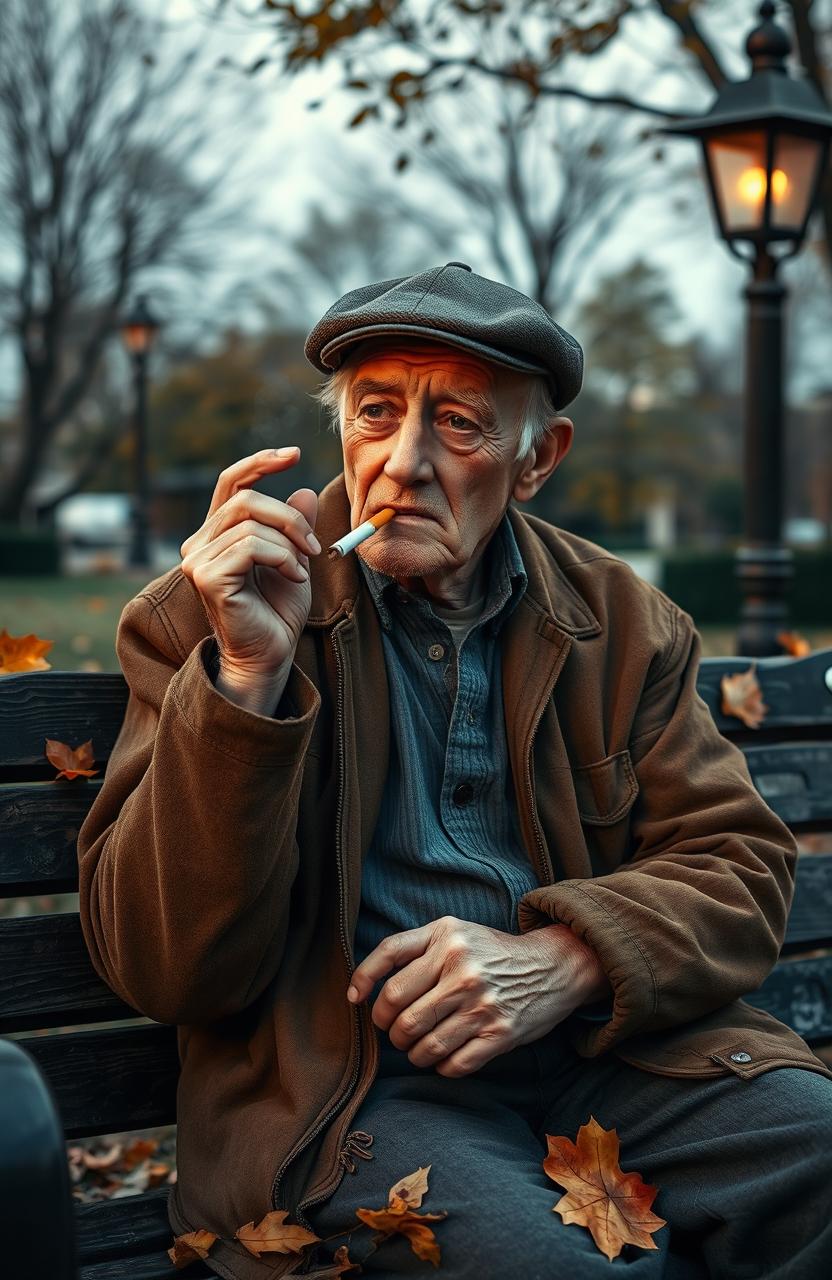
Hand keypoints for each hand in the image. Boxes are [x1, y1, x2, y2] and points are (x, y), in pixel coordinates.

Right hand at [179, 447, 319, 680]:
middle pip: (246, 499)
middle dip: (288, 517)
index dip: (260, 462)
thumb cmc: (277, 614)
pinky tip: (293, 577)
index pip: (232, 484)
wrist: (269, 656)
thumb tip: (303, 491)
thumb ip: (294, 527)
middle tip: (312, 545)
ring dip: (288, 543)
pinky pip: (251, 546)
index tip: (295, 454)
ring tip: (301, 568)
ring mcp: (197, 560)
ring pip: (251, 523)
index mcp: (216, 535)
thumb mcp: (294, 560)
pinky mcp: (206, 576)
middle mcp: (199, 544)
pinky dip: (282, 558)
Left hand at [347, 916, 599, 1076]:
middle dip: (389, 1028)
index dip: (363, 980)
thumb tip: (362, 989)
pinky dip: (441, 1067)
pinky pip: (452, 1064)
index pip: (388, 955)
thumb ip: (412, 948)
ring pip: (422, 1044)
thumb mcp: (455, 932)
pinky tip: (444, 1058)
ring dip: (412, 1054)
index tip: (356, 1000)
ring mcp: (481, 1003)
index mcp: (446, 937)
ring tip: (417, 1048)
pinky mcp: (500, 1034)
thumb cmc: (491, 952)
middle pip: (399, 1010)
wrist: (552, 966)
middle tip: (396, 1030)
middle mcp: (461, 967)